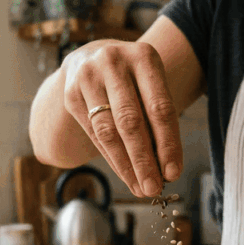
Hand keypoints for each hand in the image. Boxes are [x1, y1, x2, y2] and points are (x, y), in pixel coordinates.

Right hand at [61, 39, 182, 196]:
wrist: (91, 57)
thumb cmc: (132, 78)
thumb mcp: (151, 85)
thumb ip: (159, 119)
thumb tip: (166, 168)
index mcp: (143, 57)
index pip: (159, 108)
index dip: (167, 143)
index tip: (173, 172)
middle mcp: (113, 62)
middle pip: (130, 121)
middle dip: (143, 160)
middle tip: (154, 187)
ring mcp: (88, 77)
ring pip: (108, 131)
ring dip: (125, 165)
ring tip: (139, 187)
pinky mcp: (70, 94)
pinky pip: (94, 134)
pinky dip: (111, 158)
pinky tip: (124, 174)